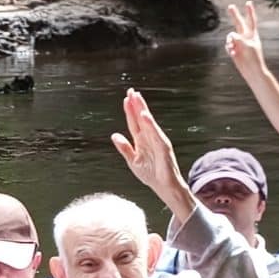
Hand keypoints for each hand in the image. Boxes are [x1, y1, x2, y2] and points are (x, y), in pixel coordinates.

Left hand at [110, 88, 184, 205]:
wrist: (164, 187)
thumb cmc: (151, 174)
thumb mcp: (132, 161)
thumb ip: (124, 148)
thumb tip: (114, 135)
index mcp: (141, 140)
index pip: (134, 122)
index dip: (129, 110)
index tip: (126, 98)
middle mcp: (149, 137)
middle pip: (141, 118)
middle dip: (136, 104)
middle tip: (131, 91)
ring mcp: (157, 141)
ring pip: (148, 122)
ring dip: (142, 110)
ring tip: (137, 98)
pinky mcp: (163, 147)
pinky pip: (155, 134)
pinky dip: (150, 125)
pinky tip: (144, 116)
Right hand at [223, 0, 267, 76]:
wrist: (252, 71)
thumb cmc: (253, 58)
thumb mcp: (247, 46)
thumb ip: (238, 38)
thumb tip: (230, 36)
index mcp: (252, 35)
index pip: (251, 20)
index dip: (250, 11)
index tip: (248, 2)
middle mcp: (245, 37)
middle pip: (239, 23)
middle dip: (235, 15)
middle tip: (230, 6)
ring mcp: (239, 43)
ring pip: (230, 36)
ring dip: (230, 42)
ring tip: (233, 49)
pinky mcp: (234, 50)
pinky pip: (228, 45)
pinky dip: (229, 48)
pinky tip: (233, 54)